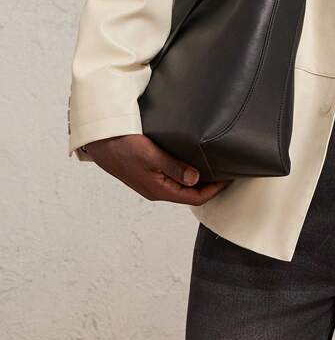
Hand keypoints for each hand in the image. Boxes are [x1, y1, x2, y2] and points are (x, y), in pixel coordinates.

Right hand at [82, 134, 232, 204]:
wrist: (99, 142)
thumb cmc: (123, 146)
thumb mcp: (151, 155)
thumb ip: (174, 167)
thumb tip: (196, 178)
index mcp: (159, 190)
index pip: (194, 197)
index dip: (214, 189)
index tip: (229, 177)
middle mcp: (156, 190)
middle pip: (190, 194)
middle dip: (209, 186)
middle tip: (226, 171)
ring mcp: (151, 183)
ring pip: (181, 187)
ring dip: (198, 180)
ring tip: (213, 167)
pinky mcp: (147, 174)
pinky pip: (172, 179)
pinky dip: (186, 174)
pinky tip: (192, 163)